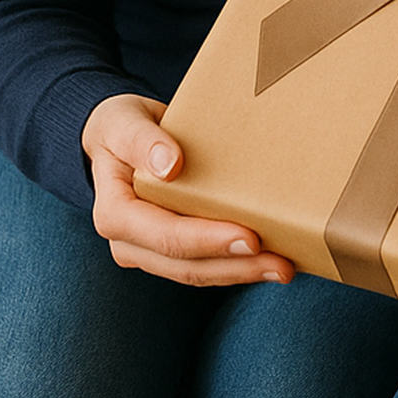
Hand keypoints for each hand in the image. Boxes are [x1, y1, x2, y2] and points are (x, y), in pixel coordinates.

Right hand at [82, 93, 293, 286]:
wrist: (116, 136)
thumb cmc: (122, 127)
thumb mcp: (124, 123)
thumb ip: (143, 142)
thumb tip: (170, 165)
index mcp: (114, 214)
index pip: (165, 235)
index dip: (208, 240)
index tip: (250, 237)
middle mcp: (128, 241)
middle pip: (186, 264)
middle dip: (236, 267)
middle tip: (281, 265)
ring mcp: (147, 249)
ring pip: (197, 272)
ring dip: (240, 273)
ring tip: (283, 269)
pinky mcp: (167, 248)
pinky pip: (202, 263)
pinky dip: (233, 265)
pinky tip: (265, 261)